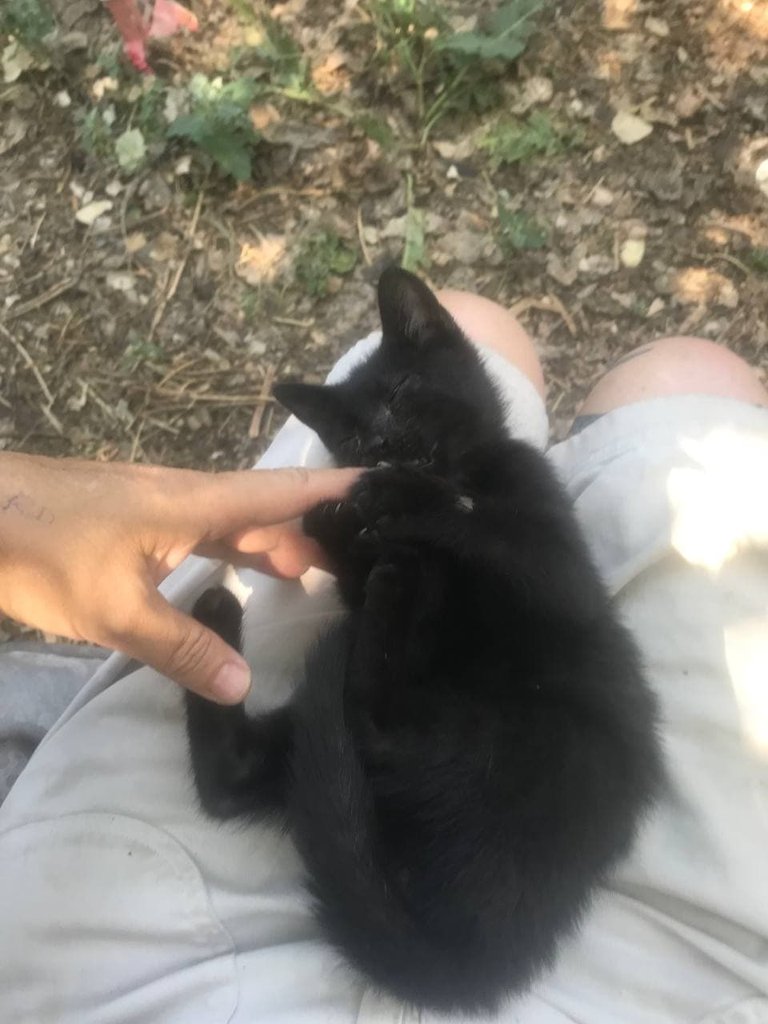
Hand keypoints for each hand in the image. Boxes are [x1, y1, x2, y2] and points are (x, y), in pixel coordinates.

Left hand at [0, 453, 357, 702]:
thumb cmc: (44, 550)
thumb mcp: (113, 609)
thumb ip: (180, 647)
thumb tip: (243, 686)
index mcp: (195, 504)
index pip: (285, 492)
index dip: (339, 490)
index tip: (392, 487)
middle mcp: (189, 498)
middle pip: (269, 510)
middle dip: (319, 529)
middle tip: (371, 559)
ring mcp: (163, 507)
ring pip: (238, 522)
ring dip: (278, 544)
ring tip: (323, 574)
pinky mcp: (140, 522)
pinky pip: (208, 532)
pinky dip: (239, 551)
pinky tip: (246, 575)